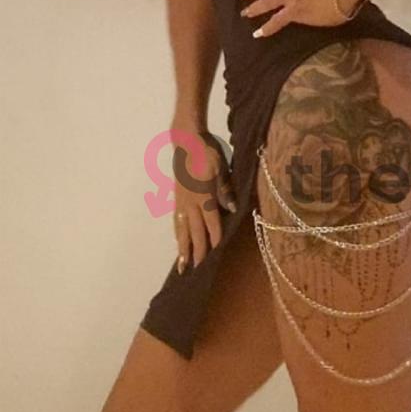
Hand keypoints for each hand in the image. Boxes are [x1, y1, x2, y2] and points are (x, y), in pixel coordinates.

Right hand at [171, 129, 235, 273]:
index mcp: (204, 196)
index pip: (211, 224)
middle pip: (195, 232)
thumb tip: (232, 209)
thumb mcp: (222, 169)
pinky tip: (178, 239)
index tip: (214, 256)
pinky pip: (177, 219)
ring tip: (182, 264)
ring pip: (182, 229)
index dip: (214, 240)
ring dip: (182, 247)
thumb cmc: (208, 152)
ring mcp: (182, 200)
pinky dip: (178, 233)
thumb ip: (226, 190)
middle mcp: (191, 202)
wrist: (187, 141)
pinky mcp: (177, 196)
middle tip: (195, 271)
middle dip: (196, 251)